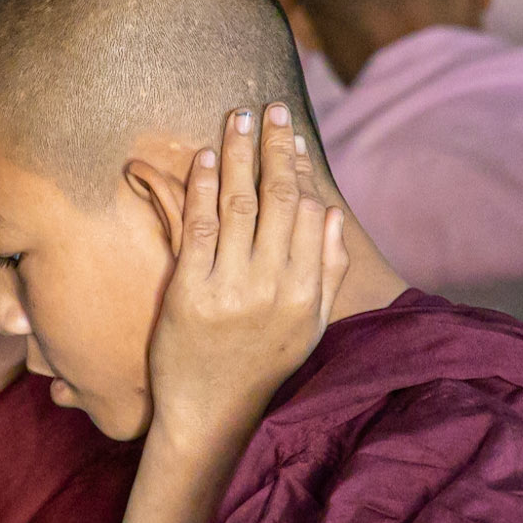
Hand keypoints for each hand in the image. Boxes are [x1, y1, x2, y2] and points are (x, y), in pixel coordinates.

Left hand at [149, 103, 347, 456]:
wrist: (210, 414)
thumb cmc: (261, 368)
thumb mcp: (308, 327)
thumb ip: (326, 272)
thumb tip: (331, 213)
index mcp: (305, 293)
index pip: (307, 213)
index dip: (298, 171)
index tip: (291, 138)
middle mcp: (273, 287)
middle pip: (277, 200)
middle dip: (274, 148)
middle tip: (271, 109)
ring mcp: (231, 288)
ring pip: (240, 205)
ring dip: (241, 154)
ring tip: (239, 117)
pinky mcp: (190, 292)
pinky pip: (200, 226)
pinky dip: (205, 187)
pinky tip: (209, 157)